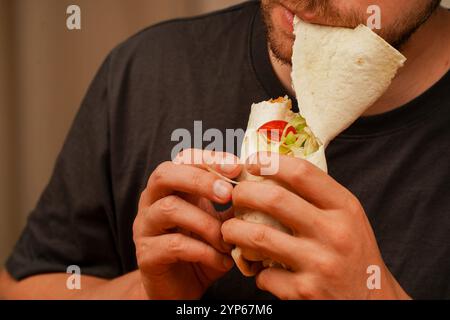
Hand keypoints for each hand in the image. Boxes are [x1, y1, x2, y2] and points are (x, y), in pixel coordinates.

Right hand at [133, 149, 240, 299]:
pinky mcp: (146, 254)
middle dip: (200, 180)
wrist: (180, 289)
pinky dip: (203, 251)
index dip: (208, 159)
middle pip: (165, 174)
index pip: (182, 159)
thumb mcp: (219, 223)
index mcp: (171, 188)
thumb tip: (258, 185)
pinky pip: (173, 244)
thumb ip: (231, 205)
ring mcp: (145, 227)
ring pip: (169, 209)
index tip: (236, 167)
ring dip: (206, 222)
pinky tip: (221, 260)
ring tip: (228, 239)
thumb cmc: (202, 249)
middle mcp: (152, 202)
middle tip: (229, 194)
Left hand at [222, 153, 409, 299]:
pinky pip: (264, 275)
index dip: (269, 163)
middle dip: (243, 194)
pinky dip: (255, 270)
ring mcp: (319, 263)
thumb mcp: (348, 218)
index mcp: (345, 208)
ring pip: (258, 237)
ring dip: (234, 231)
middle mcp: (334, 233)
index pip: (301, 173)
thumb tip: (274, 174)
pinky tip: (259, 268)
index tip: (252, 164)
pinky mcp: (305, 291)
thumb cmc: (355, 254)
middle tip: (235, 197)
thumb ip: (319, 198)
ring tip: (229, 230)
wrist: (373, 301)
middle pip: (274, 200)